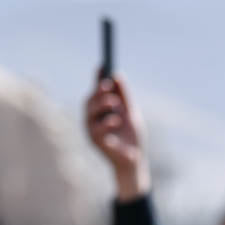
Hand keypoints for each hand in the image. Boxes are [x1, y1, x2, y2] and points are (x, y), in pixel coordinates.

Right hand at [85, 74, 149, 199]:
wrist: (134, 159)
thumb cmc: (131, 137)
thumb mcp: (130, 112)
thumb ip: (123, 96)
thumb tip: (117, 76)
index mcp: (102, 110)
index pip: (97, 91)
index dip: (98, 78)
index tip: (103, 65)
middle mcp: (93, 118)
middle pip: (90, 100)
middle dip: (98, 91)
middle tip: (108, 85)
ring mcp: (92, 129)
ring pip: (90, 112)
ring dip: (102, 104)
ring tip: (114, 103)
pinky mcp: (95, 141)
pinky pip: (96, 128)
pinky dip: (107, 122)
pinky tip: (116, 121)